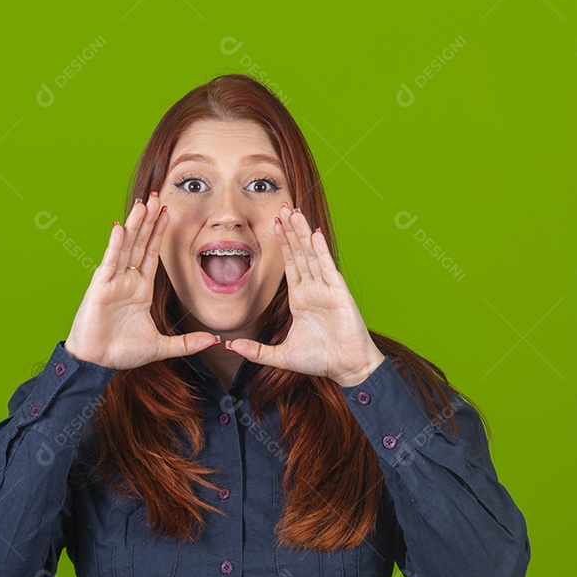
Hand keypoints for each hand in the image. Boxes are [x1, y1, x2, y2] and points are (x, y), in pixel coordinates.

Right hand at [64, 192, 219, 369]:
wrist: (97, 364)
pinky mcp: (100, 288)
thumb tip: (214, 341)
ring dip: (134, 225)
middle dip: (148, 220)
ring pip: (125, 247)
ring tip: (142, 203)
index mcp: (140, 290)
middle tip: (156, 197)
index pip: (151, 254)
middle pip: (140, 244)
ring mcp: (112, 282)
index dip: (159, 233)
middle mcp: (127, 281)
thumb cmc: (121, 352)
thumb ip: (187, 343)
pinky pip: (109, 263)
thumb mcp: (161, 347)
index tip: (167, 212)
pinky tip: (120, 227)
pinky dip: (115, 245)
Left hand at [224, 203, 385, 386]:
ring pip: (311, 255)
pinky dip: (320, 250)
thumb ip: (256, 351)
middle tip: (281, 206)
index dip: (282, 243)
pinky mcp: (338, 294)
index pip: (289, 264)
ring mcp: (326, 289)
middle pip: (299, 253)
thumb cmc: (319, 360)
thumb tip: (230, 347)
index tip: (273, 223)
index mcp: (300, 298)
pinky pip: (327, 268)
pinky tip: (314, 234)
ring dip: (302, 233)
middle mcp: (312, 289)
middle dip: (290, 230)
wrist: (346, 369)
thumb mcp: (281, 356)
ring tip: (294, 212)